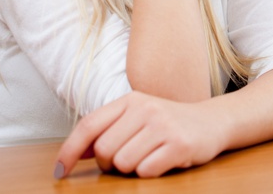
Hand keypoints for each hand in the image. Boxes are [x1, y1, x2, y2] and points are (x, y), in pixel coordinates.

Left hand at [54, 92, 225, 178]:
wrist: (213, 122)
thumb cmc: (169, 123)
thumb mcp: (137, 119)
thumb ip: (108, 131)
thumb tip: (75, 153)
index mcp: (130, 100)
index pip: (89, 125)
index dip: (69, 150)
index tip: (60, 172)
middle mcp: (145, 108)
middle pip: (103, 150)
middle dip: (109, 165)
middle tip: (125, 161)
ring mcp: (163, 125)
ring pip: (123, 163)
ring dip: (130, 170)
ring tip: (147, 159)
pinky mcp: (179, 144)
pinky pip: (145, 171)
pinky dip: (149, 173)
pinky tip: (162, 161)